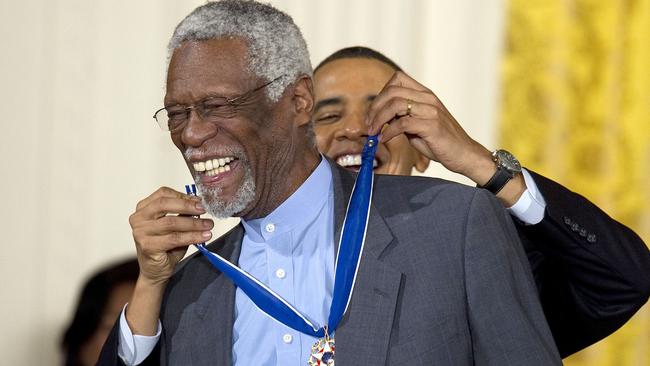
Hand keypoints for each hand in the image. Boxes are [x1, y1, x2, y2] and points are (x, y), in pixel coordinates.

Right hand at [129, 187, 213, 285]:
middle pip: (164, 204)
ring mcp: (140, 232)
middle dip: (187, 206)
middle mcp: (138, 218)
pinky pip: (174, 238)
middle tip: (204, 210)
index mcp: (143, 208)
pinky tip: (203, 236)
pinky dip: (192, 236)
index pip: (163, 194)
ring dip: (194, 223)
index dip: (183, 196)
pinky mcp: (147, 246)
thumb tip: (199, 203)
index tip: (199, 201)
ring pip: (171, 222)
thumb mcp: (175, 225)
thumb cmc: (165, 246)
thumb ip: (182, 213)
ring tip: (208, 225)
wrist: (156, 270)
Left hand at [365, 71, 525, 205]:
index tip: (373, 112)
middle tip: (368, 125)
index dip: (381, 93)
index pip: (398, 79)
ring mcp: (431, 110)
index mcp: (425, 94)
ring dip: (378, 119)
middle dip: (375, 107)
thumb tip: (378, 119)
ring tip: (373, 132)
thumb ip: (401, 117)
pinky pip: (403, 123)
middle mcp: (428, 98)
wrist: (464, 154)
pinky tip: (384, 139)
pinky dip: (389, 131)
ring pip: (396, 105)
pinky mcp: (432, 125)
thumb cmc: (440, 142)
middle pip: (392, 91)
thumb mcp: (418, 125)